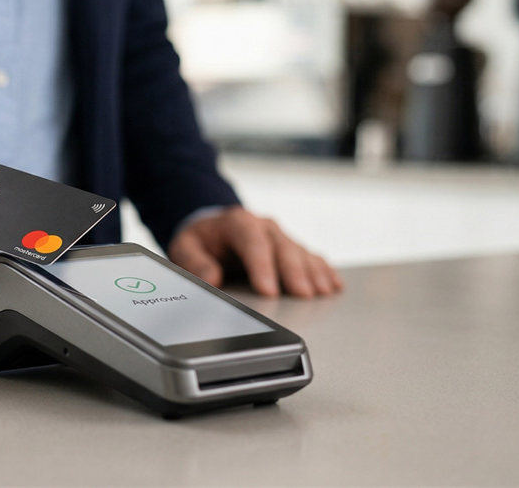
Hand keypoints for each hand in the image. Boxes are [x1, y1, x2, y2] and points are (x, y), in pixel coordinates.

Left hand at [168, 207, 341, 297]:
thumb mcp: (185, 247)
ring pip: (300, 252)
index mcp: (237, 223)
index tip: (268, 290)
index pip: (252, 243)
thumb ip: (194, 262)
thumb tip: (210, 278)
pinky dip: (323, 270)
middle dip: (294, 272)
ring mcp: (280, 236)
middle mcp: (263, 226)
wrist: (212, 227)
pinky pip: (311, 256)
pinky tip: (333, 284)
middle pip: (282, 247)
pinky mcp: (290, 247)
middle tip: (303, 295)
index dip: (262, 266)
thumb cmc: (200, 240)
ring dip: (313, 272)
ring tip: (322, 292)